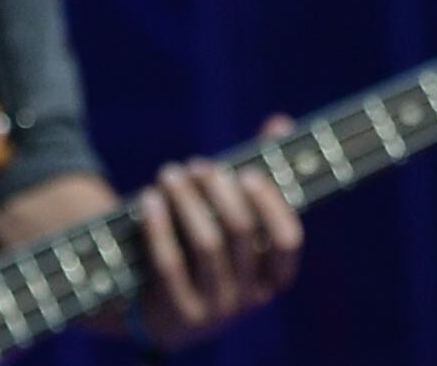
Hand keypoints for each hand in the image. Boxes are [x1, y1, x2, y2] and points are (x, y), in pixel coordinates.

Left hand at [128, 123, 304, 347]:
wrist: (161, 311)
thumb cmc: (208, 252)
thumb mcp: (233, 223)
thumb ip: (259, 177)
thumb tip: (280, 122)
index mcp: (273, 277)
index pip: (287, 241)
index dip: (270, 205)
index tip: (247, 173)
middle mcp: (251, 298)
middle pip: (240, 232)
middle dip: (218, 191)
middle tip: (197, 164)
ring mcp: (217, 310)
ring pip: (206, 244)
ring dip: (187, 200)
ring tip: (169, 172)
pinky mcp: (180, 314)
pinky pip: (170, 263)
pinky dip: (160, 225)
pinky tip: (149, 197)